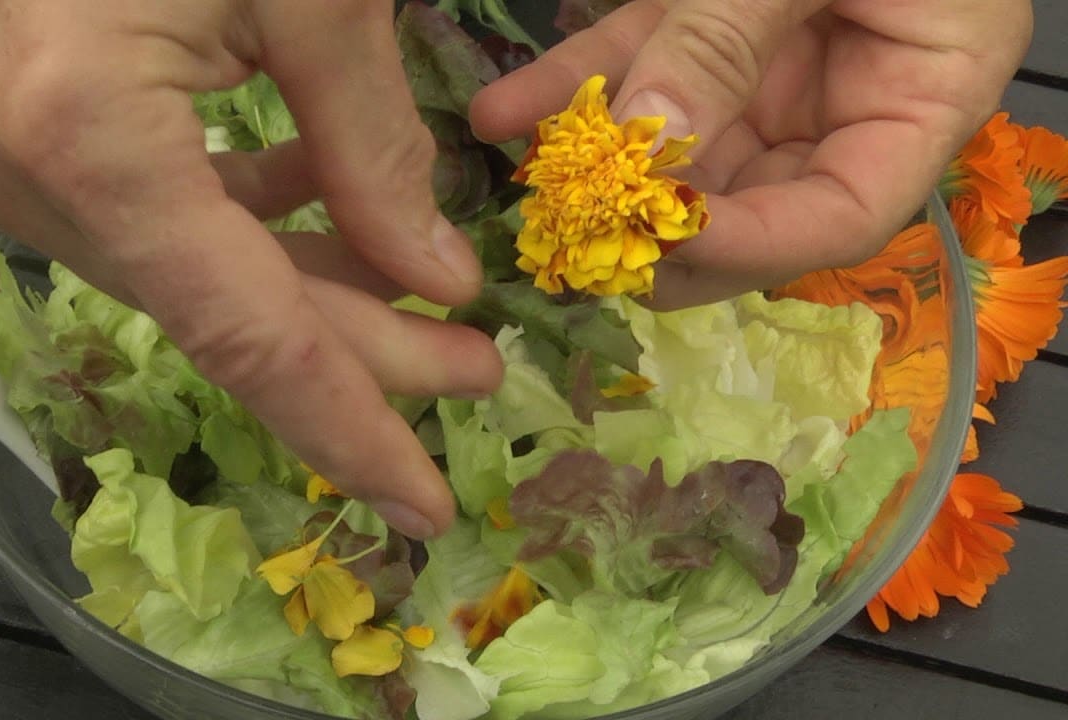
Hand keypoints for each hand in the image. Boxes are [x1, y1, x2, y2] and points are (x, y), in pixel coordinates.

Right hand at [0, 0, 504, 537]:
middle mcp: (22, 171)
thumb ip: (373, 149)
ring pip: (198, 269)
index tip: (426, 500)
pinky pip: (157, 213)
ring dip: (317, 284)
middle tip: (480, 368)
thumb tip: (437, 284)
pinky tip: (329, 215)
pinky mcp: (24, 129)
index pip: (246, 333)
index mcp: (86, 134)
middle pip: (227, 311)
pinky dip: (252, 223)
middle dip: (364, 350)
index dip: (350, 425)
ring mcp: (7, 156)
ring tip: (438, 303)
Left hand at [472, 0, 1032, 308]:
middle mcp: (842, 100)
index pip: (843, 214)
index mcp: (923, 94)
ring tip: (529, 184)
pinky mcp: (701, 26)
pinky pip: (634, 67)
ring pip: (678, 145)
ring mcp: (768, 69)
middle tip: (582, 243)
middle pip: (751, 204)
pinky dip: (569, 86)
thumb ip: (733, 39)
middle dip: (660, 229)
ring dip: (598, 165)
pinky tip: (502, 113)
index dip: (754, 244)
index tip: (663, 235)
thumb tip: (651, 140)